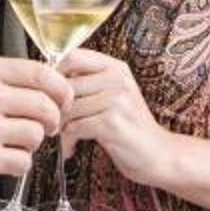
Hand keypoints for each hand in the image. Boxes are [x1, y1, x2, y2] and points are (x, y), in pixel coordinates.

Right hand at [0, 55, 70, 185]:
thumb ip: (4, 76)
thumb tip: (47, 82)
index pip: (40, 74)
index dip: (61, 89)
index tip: (65, 99)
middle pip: (44, 106)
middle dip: (52, 119)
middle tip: (47, 125)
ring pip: (36, 135)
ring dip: (31, 142)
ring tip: (14, 141)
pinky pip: (22, 161)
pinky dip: (19, 163)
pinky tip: (4, 157)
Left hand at [59, 50, 172, 187]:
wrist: (158, 154)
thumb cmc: (131, 127)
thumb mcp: (115, 95)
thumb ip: (90, 82)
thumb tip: (51, 79)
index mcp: (117, 68)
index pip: (74, 56)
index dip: (55, 75)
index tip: (52, 94)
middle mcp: (118, 80)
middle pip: (66, 86)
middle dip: (56, 108)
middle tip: (58, 123)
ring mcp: (116, 100)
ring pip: (68, 109)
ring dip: (62, 128)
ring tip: (67, 137)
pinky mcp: (112, 123)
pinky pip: (74, 128)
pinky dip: (69, 141)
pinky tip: (73, 148)